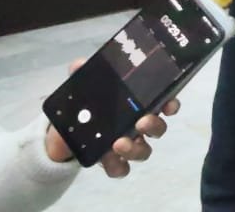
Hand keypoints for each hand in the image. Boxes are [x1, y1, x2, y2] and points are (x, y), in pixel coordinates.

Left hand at [44, 60, 182, 177]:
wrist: (64, 132)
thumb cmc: (84, 103)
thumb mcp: (82, 84)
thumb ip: (81, 72)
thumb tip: (80, 64)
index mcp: (137, 104)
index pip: (162, 102)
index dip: (171, 104)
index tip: (169, 104)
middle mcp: (137, 125)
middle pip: (157, 128)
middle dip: (154, 126)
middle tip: (141, 122)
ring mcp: (127, 145)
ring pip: (144, 151)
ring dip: (136, 149)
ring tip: (118, 144)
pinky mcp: (112, 161)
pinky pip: (122, 169)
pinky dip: (118, 167)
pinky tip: (108, 160)